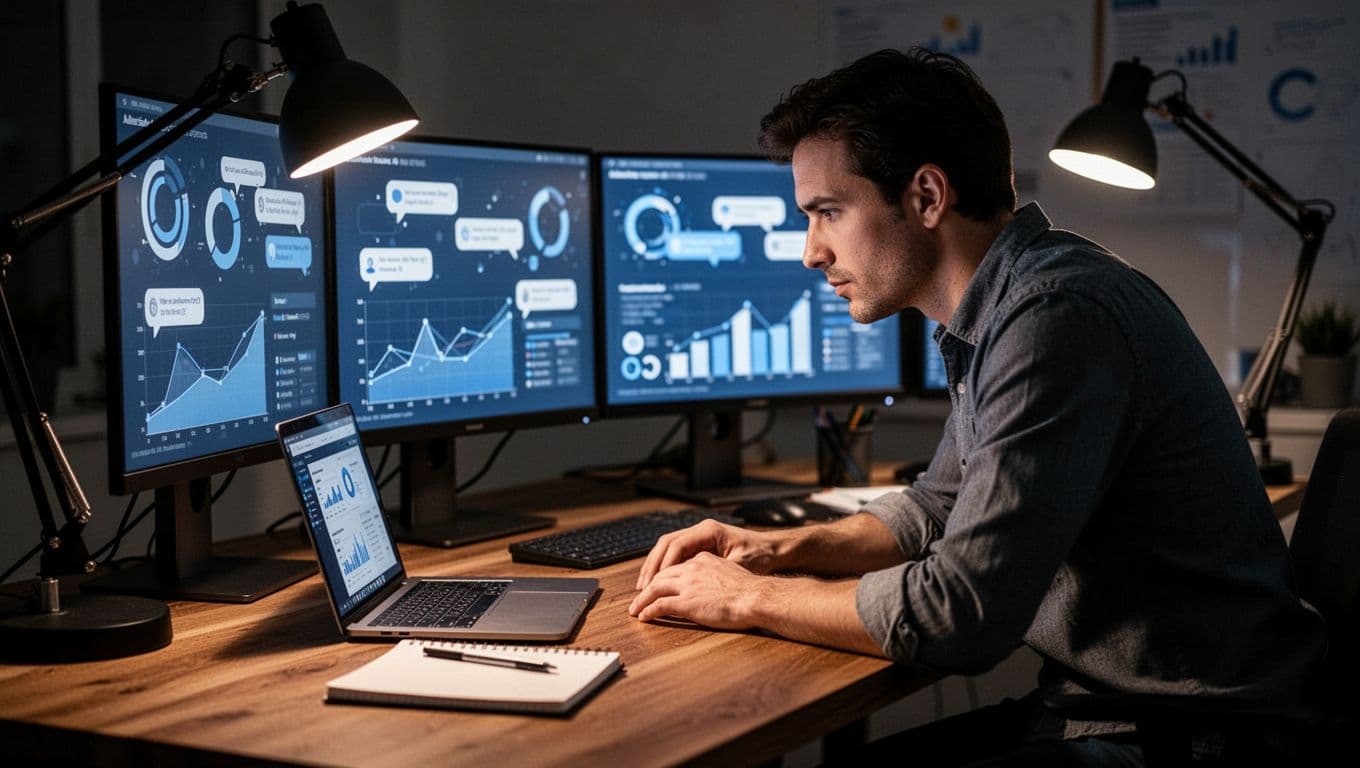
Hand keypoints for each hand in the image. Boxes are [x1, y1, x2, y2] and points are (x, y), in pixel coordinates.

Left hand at [628, 551, 764, 628]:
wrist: (755, 597)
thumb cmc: (751, 590)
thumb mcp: (732, 572)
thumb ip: (716, 575)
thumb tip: (713, 586)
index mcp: (703, 559)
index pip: (676, 566)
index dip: (663, 576)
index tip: (657, 585)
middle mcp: (692, 569)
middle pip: (661, 575)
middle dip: (647, 587)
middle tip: (638, 597)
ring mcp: (687, 585)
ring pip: (655, 589)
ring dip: (642, 600)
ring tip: (635, 610)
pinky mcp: (686, 602)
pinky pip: (659, 606)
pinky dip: (648, 611)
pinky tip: (644, 617)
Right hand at [634, 519, 779, 590]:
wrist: (774, 550)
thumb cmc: (760, 556)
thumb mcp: (740, 563)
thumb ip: (717, 571)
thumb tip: (693, 582)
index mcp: (708, 530)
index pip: (677, 544)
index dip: (663, 564)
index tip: (654, 582)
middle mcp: (701, 530)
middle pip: (666, 544)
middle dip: (652, 565)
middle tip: (642, 586)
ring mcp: (699, 537)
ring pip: (667, 548)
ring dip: (655, 566)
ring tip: (644, 586)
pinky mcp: (700, 546)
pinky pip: (675, 555)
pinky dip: (665, 568)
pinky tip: (658, 583)